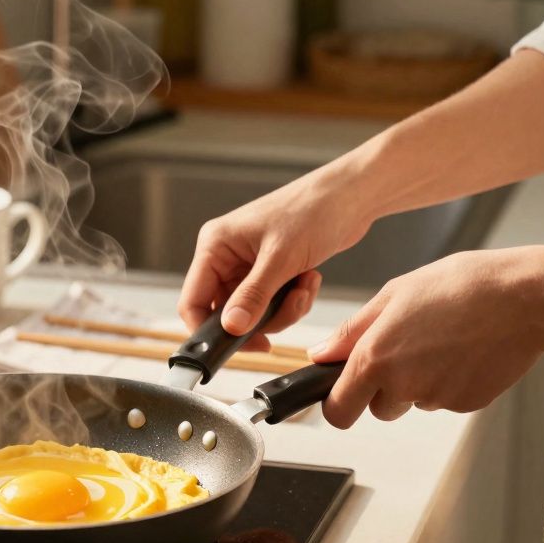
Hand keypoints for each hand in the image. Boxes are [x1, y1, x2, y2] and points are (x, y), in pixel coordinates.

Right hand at [179, 167, 374, 350]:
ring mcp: (248, 265)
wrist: (351, 197)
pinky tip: (309, 279)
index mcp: (215, 245)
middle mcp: (226, 256)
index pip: (192, 300)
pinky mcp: (270, 271)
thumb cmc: (313, 210)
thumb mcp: (281, 258)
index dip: (209, 329)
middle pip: (227, 313)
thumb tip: (231, 328)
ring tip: (305, 286)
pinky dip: (294, 301)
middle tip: (288, 310)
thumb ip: (253, 296)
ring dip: (284, 310)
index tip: (237, 345)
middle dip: (262, 318)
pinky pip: (273, 304)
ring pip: (254, 313)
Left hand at [309, 248, 543, 427]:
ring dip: (419, 382)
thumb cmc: (460, 286)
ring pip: (414, 401)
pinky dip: (450, 381)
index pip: (338, 410)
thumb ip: (351, 331)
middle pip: (378, 408)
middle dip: (384, 389)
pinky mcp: (467, 404)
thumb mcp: (394, 294)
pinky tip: (465, 349)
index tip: (342, 393)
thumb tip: (320, 355)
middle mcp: (403, 385)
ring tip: (443, 340)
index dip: (337, 404)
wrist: (524, 298)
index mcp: (375, 357)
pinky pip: (446, 399)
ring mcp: (437, 398)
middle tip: (409, 348)